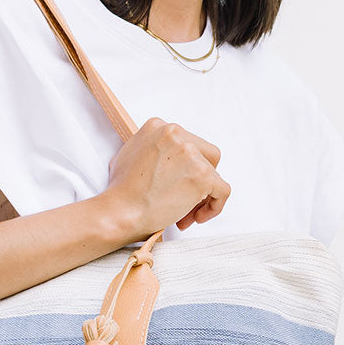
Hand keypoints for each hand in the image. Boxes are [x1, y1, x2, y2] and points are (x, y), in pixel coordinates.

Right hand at [102, 117, 230, 236]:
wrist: (120, 211)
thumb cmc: (122, 190)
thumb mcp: (130, 154)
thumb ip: (153, 148)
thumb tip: (167, 158)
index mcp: (160, 127)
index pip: (189, 143)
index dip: (186, 168)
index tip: (176, 184)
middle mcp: (176, 134)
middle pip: (206, 155)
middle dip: (198, 178)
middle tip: (183, 200)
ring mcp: (191, 154)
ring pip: (214, 174)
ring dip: (203, 195)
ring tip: (185, 213)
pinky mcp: (202, 175)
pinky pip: (223, 191)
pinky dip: (215, 206)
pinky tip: (197, 217)